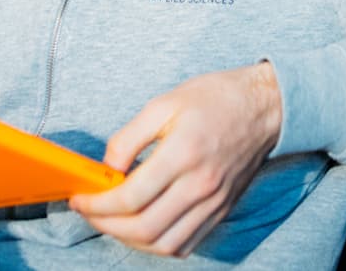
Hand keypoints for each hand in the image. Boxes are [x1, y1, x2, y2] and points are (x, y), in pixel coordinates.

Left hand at [68, 61, 283, 256]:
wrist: (264, 107)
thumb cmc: (215, 99)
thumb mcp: (163, 103)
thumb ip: (128, 138)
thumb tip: (107, 169)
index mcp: (183, 154)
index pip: (131, 197)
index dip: (97, 204)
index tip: (81, 198)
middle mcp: (200, 185)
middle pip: (144, 228)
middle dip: (106, 225)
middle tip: (90, 212)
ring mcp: (213, 203)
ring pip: (164, 244)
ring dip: (130, 240)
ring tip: (113, 221)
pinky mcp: (221, 210)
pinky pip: (187, 244)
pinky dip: (159, 244)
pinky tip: (144, 228)